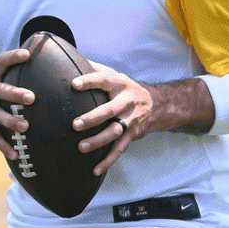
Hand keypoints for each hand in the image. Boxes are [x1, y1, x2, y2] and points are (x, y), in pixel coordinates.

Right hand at [0, 47, 35, 160]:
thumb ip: (14, 75)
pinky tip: (16, 153)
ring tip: (25, 127)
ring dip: (10, 121)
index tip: (27, 55)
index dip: (13, 57)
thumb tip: (45, 67)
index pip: (1, 62)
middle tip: (31, 98)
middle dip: (15, 94)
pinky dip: (4, 146)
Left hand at [70, 60, 150, 175]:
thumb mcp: (115, 75)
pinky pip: (119, 149)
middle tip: (76, 124)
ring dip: (98, 141)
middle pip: (109, 110)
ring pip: (114, 132)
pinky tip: (95, 170)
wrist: (159, 104)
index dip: (90, 81)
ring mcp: (130, 120)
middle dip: (93, 118)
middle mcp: (126, 101)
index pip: (104, 80)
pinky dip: (108, 161)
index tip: (74, 84)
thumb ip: (94, 68)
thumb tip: (69, 58)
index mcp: (119, 84)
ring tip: (81, 147)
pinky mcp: (132, 135)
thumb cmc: (127, 88)